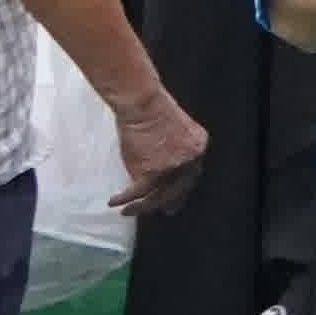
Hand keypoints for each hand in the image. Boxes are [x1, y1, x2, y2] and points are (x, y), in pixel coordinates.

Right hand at [107, 79, 210, 217]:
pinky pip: (139, 191)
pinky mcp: (153, 172)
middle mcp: (191, 159)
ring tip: (128, 211)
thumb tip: (159, 166)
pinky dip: (126, 199)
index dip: (184, 185)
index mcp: (198, 145)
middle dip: (171, 201)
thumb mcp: (175, 129)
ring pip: (159, 195)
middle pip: (181, 187)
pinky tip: (116, 202)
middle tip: (166, 211)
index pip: (193, 172)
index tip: (177, 195)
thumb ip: (174, 149)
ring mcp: (173, 167)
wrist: (142, 103)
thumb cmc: (151, 109)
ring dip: (142, 206)